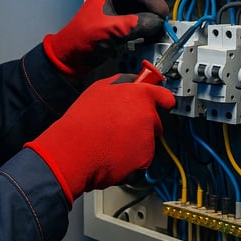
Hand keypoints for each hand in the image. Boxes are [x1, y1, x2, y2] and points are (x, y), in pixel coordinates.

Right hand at [25, 74, 174, 203]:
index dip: (162, 100)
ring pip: (147, 139)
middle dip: (143, 123)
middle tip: (121, 125)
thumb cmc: (83, 120)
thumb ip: (122, 84)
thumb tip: (133, 83)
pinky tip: (114, 152)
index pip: (164, 96)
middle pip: (156, 120)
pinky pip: (142, 156)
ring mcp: (148, 138)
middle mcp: (149, 115)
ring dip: (136, 140)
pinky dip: (132, 157)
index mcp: (140, 95)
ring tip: (112, 140)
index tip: (161, 102)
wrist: (75, 151)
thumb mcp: (99, 89)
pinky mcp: (145, 158)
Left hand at [43, 0, 168, 77]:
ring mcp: (119, 5)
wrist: (70, 56)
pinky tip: (148, 34)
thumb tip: (157, 23)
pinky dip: (146, 25)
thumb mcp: (111, 31)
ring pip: (144, 7)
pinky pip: (140, 17)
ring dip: (151, 18)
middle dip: (154, 10)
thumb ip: (135, 25)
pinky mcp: (122, 18)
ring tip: (156, 30)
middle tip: (161, 23)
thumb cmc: (80, 40)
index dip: (153, 2)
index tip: (163, 15)